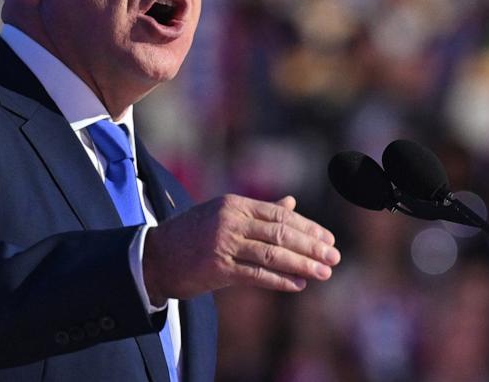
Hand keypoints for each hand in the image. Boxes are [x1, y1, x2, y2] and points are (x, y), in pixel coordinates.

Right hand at [142, 194, 339, 304]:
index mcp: (235, 204)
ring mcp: (224, 243)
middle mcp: (231, 220)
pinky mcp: (218, 267)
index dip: (308, 227)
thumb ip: (260, 211)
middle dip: (312, 246)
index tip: (329, 239)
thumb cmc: (192, 235)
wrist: (154, 257)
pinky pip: (257, 274)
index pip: (281, 214)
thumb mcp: (224, 215)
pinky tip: (299, 284)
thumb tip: (292, 203)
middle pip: (281, 232)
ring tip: (324, 273)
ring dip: (303, 264)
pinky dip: (280, 280)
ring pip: (273, 253)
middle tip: (334, 257)